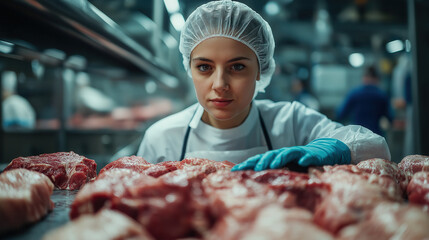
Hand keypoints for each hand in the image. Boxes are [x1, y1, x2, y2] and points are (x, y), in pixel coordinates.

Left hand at [231, 138, 350, 170]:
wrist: (324, 152)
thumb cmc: (302, 164)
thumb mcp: (286, 172)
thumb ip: (273, 176)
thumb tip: (256, 187)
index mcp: (276, 159)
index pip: (259, 160)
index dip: (247, 164)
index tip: (233, 171)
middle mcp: (284, 154)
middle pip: (269, 156)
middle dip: (260, 161)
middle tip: (251, 169)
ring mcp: (297, 153)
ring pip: (286, 154)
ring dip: (278, 158)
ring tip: (271, 164)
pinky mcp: (311, 154)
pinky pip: (307, 156)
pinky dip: (305, 158)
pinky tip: (302, 162)